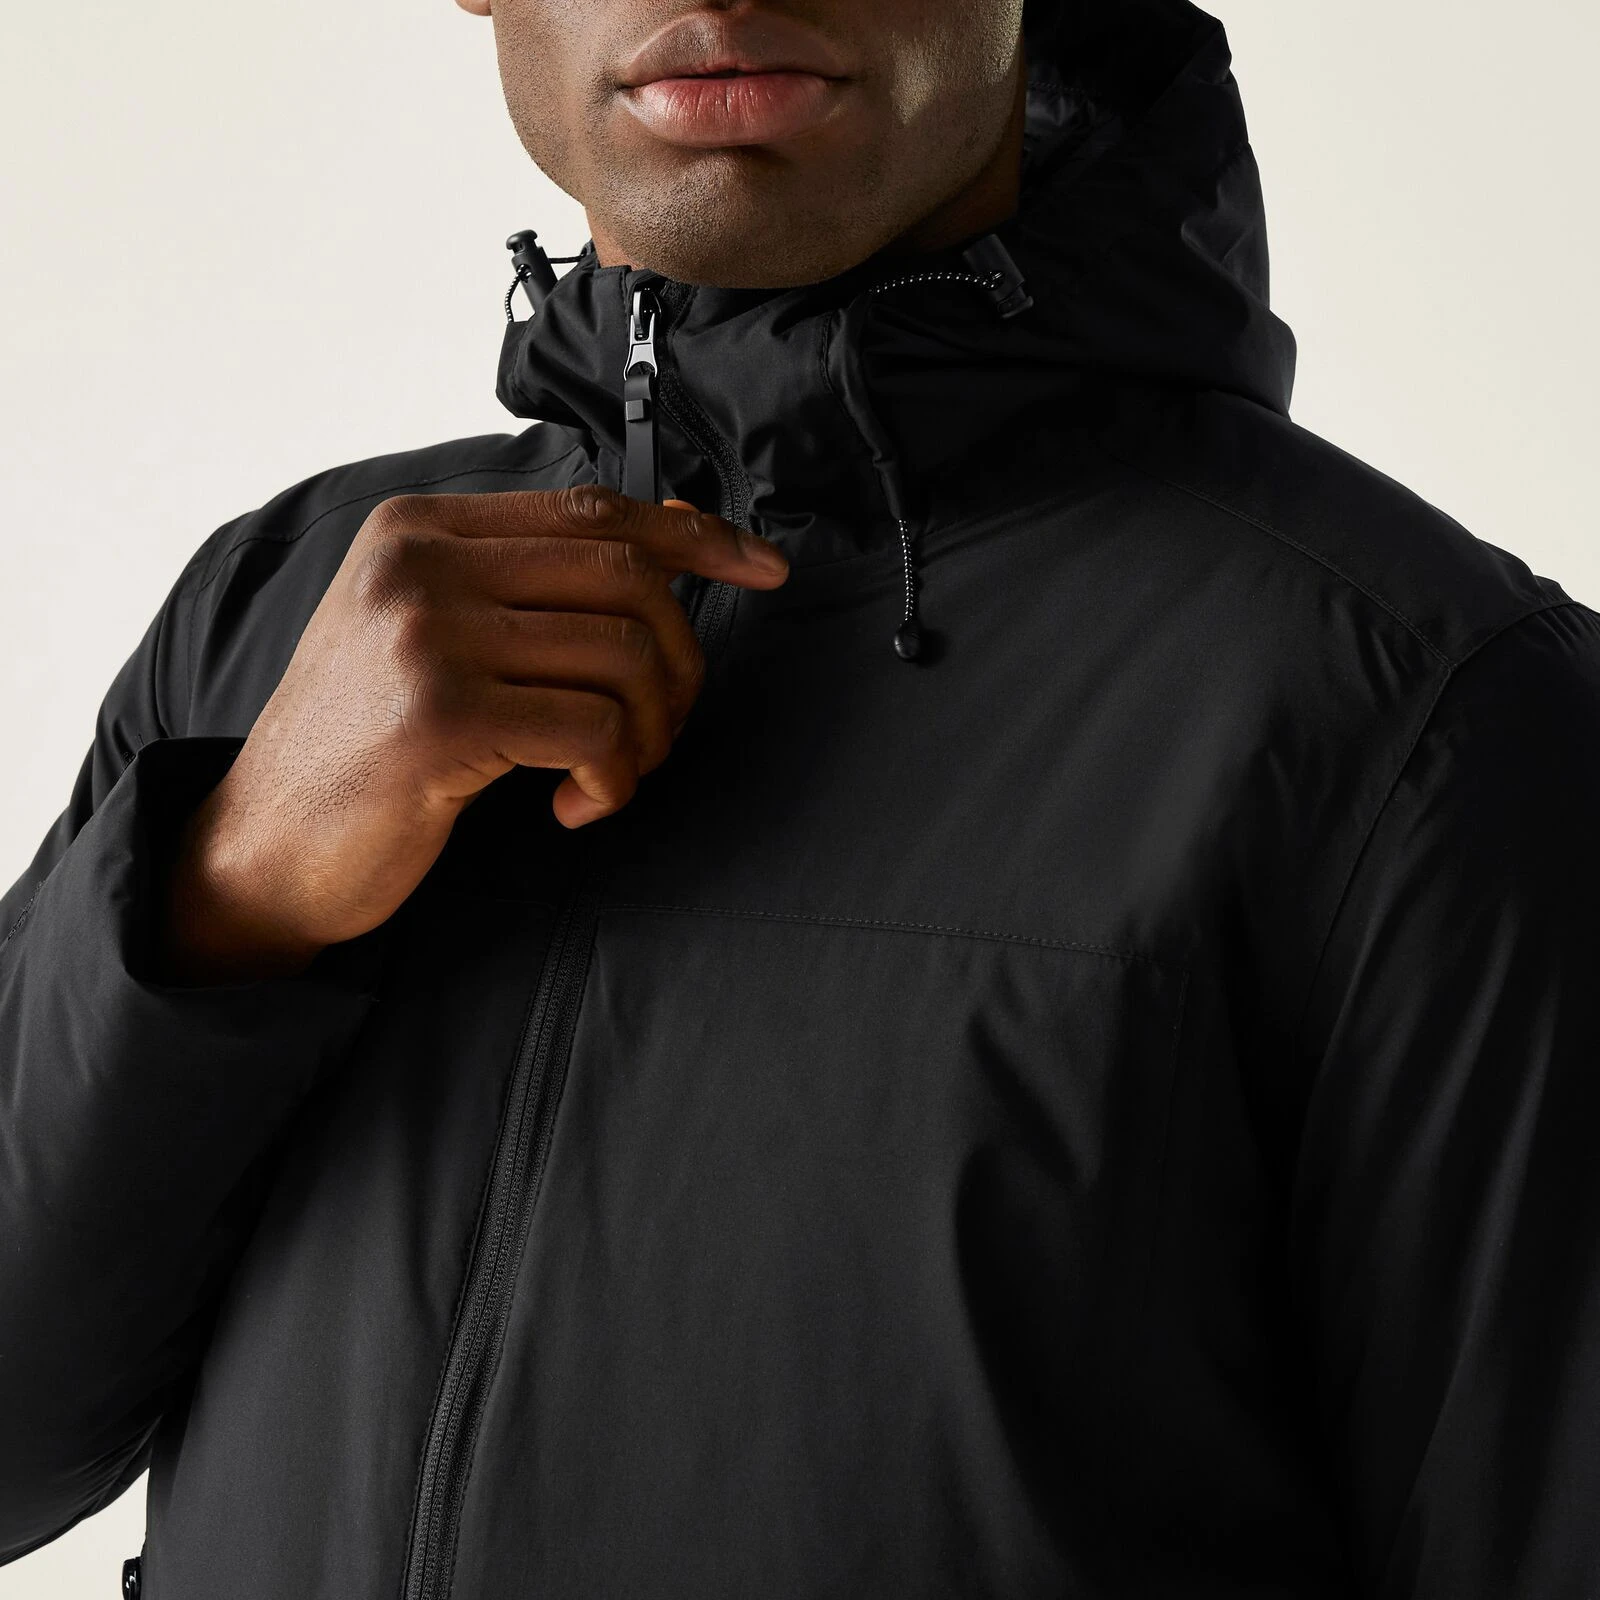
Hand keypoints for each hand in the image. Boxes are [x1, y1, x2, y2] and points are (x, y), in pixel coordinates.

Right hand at [158, 487, 788, 981]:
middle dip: (680, 665)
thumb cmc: (370, 743)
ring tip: (611, 776)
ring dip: (649, 734)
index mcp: (422, 527)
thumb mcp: (438, 634)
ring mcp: (426, 635)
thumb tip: (681, 529)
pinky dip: (614, 779)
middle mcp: (421, 563)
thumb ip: (537, 582)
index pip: (596, 510)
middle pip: (628, 579)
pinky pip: (596, 729)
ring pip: (626, 655)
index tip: (764, 569)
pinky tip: (574, 806)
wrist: (267, 843)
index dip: (697, 538)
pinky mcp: (441, 716)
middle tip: (658, 732)